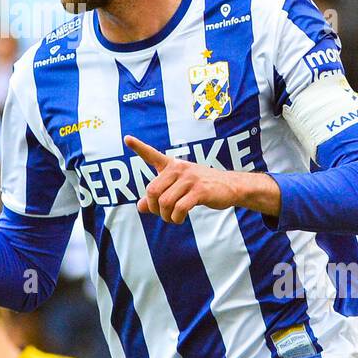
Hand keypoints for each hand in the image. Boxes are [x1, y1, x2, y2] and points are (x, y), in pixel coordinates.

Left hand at [125, 135, 274, 223]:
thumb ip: (159, 196)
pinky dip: (176, 218)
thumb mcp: (179, 188)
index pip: (152, 155)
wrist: (230, 186)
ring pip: (164, 203)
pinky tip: (180, 219)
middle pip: (152, 191)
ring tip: (173, 218)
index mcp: (172, 165)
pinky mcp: (199, 191)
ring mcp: (189, 179)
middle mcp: (179, 169)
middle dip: (153, 208)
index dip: (139, 147)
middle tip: (162, 214)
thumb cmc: (201, 187)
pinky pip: (179, 208)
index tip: (127, 138)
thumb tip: (139, 207)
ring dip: (166, 216)